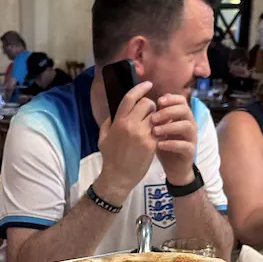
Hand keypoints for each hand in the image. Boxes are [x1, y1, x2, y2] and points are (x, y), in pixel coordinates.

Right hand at [96, 81, 156, 202]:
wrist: (118, 177)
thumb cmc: (110, 158)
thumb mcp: (103, 138)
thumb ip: (108, 122)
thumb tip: (115, 112)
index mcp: (118, 122)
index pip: (130, 98)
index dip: (140, 88)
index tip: (148, 84)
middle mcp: (130, 125)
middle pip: (147, 104)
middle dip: (150, 105)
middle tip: (150, 112)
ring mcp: (142, 134)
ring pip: (156, 116)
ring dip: (156, 117)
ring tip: (153, 123)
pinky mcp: (151, 144)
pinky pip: (160, 129)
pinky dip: (160, 128)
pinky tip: (158, 132)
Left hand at [151, 94, 197, 186]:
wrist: (172, 168)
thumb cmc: (164, 146)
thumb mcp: (158, 129)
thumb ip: (156, 117)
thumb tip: (146, 102)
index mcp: (182, 117)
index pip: (181, 101)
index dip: (171, 99)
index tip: (157, 101)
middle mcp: (190, 125)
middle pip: (185, 110)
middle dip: (168, 112)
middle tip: (153, 118)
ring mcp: (191, 138)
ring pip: (186, 126)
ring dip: (169, 127)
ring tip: (154, 131)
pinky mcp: (190, 152)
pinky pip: (184, 145)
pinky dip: (171, 143)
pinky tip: (159, 144)